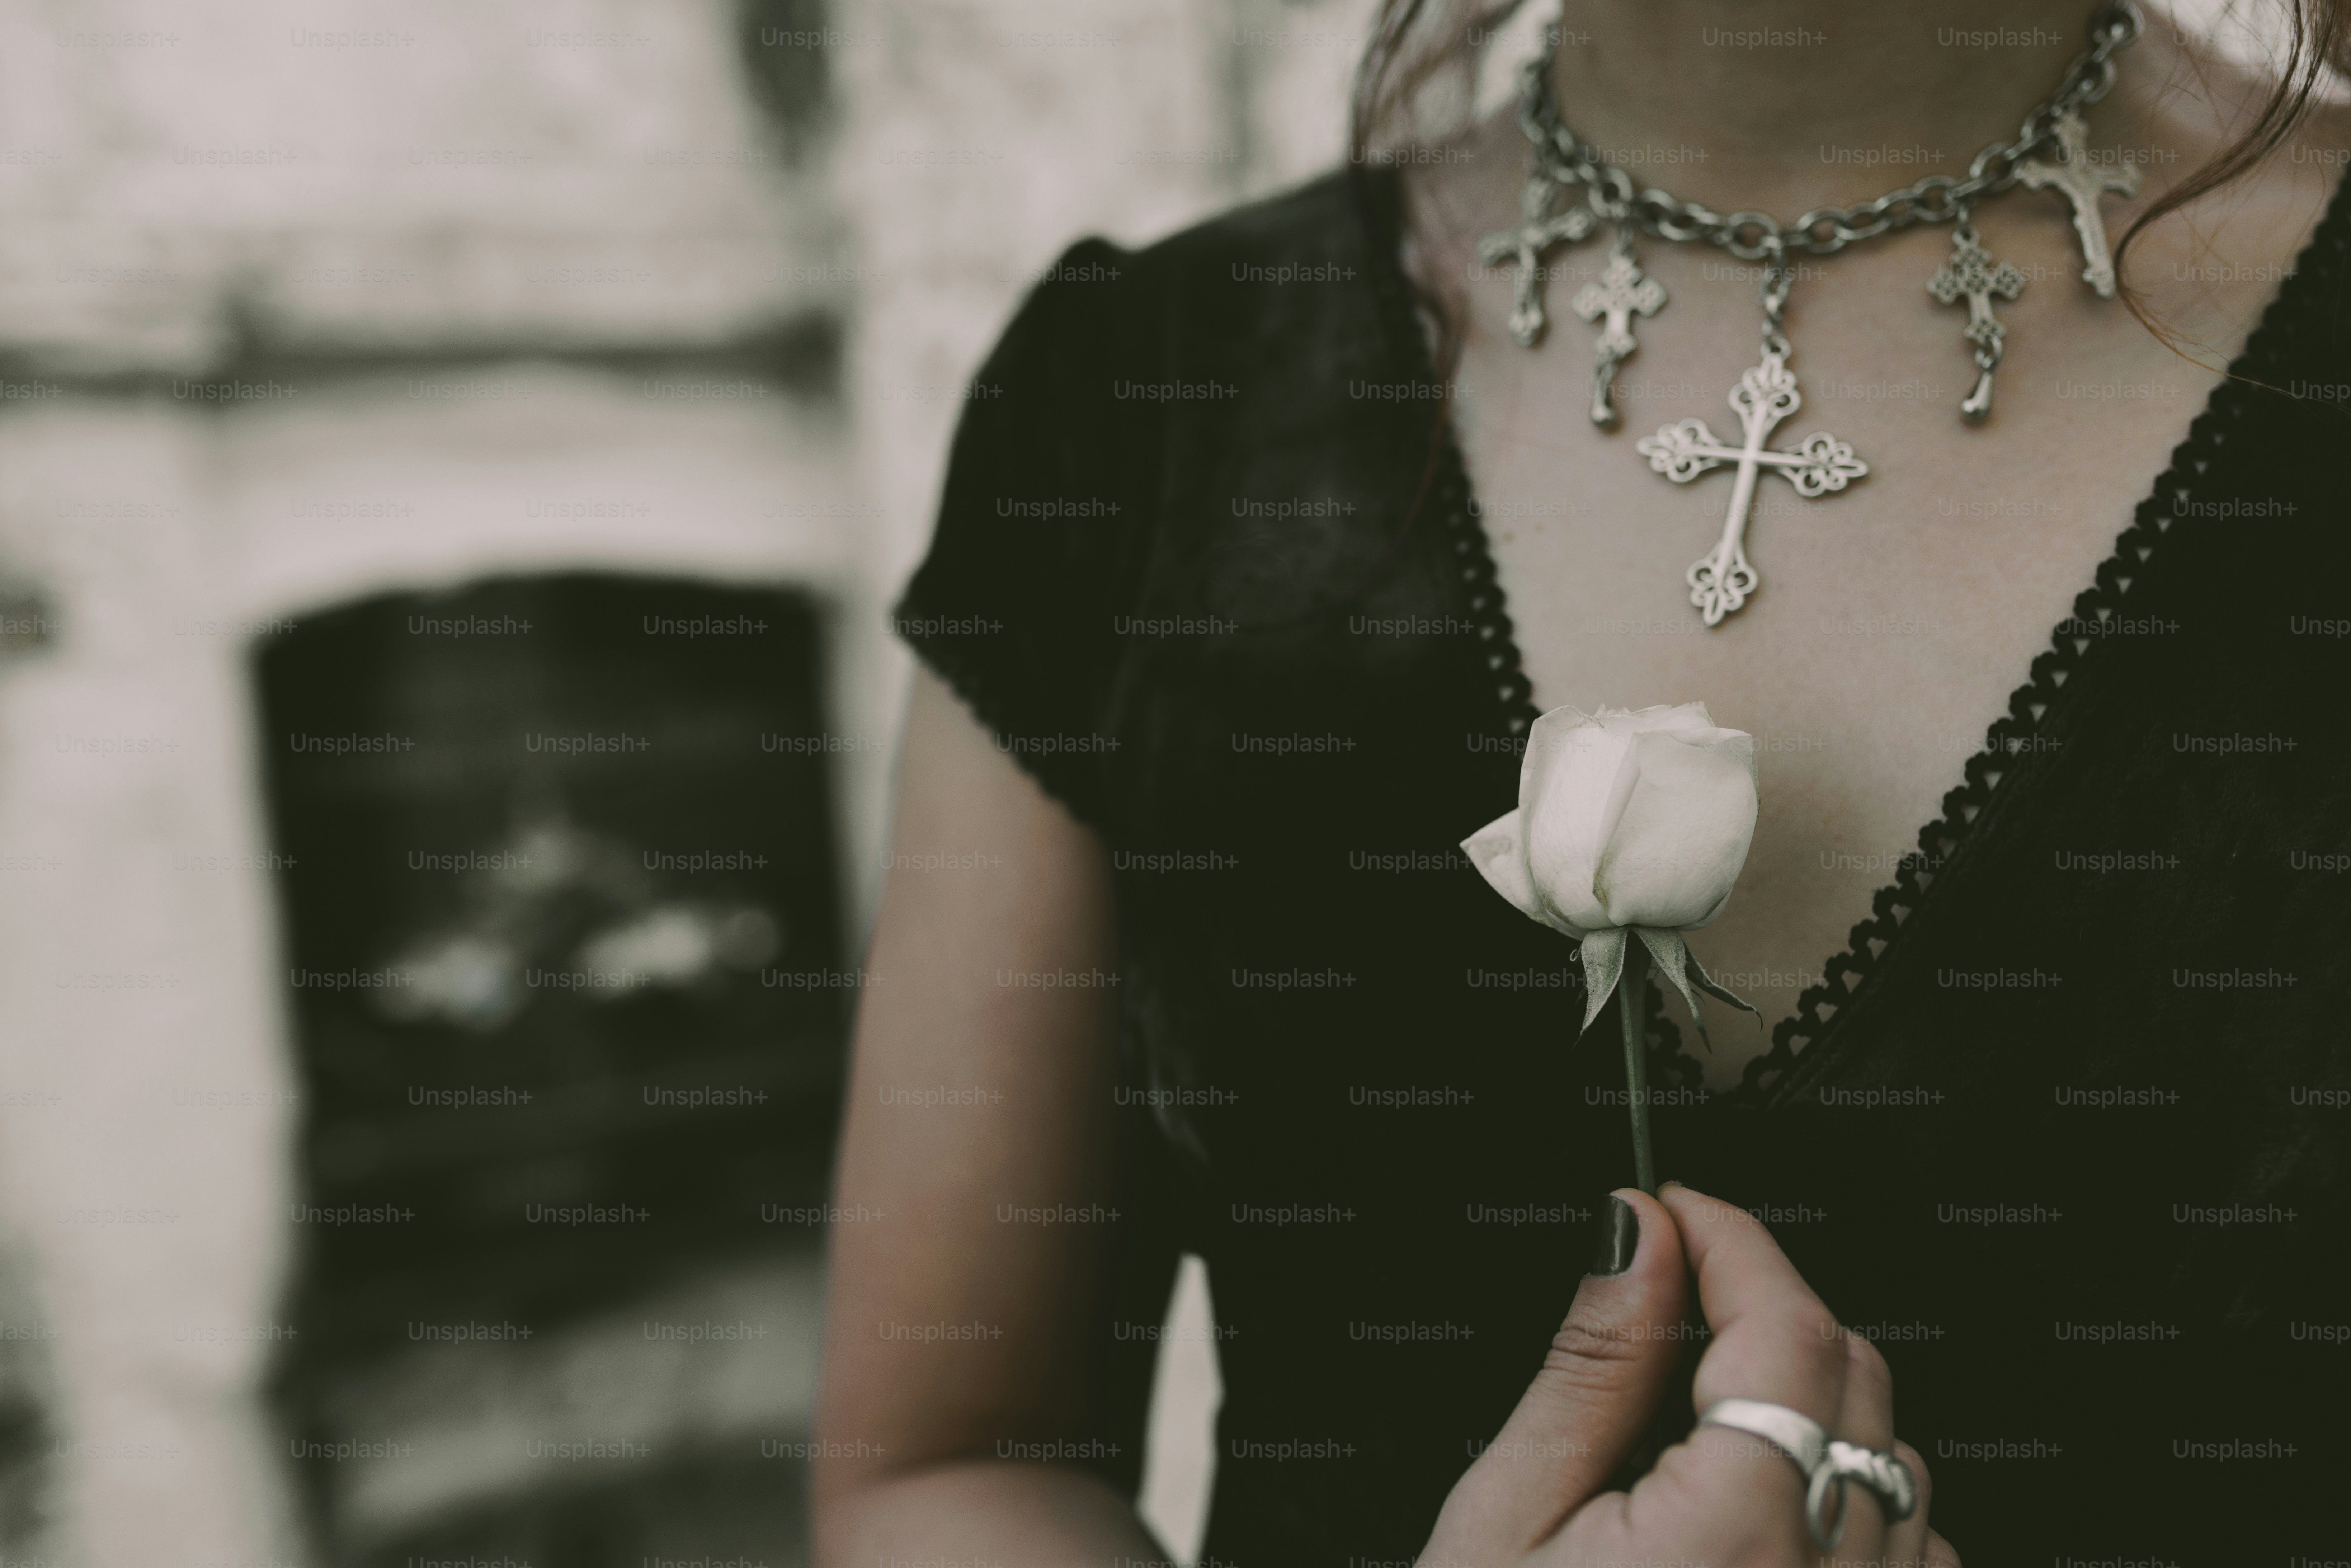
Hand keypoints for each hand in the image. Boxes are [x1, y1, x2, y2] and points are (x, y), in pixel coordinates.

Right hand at [1418, 1182, 1958, 1566]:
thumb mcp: (1504, 1519)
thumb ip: (1591, 1368)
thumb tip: (1636, 1235)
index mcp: (1733, 1542)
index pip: (1788, 1329)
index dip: (1733, 1239)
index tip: (1675, 1209)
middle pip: (1855, 1380)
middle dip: (1768, 1309)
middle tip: (1663, 1298)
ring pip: (1895, 1462)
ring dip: (1811, 1404)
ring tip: (1694, 1420)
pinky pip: (1909, 1554)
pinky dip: (1846, 1502)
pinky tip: (1754, 1515)